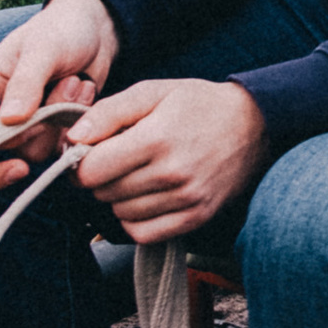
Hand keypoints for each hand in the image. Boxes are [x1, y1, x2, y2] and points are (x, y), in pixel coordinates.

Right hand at [0, 0, 120, 190]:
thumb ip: (26, 82)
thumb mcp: (42, 48)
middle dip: (39, 130)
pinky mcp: (52, 129)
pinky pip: (62, 145)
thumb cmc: (60, 30)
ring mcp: (25, 124)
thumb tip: (9, 120)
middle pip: (4, 154)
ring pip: (37, 151)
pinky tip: (83, 88)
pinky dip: (78, 121)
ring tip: (73, 80)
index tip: (19, 167)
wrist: (95, 29)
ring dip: (62, 118)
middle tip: (64, 86)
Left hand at [66, 78, 270, 243]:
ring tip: (137, 174)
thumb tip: (72, 136)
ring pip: (120, 214)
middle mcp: (172, 173)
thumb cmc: (199, 104)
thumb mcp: (153, 92)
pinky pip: (143, 234)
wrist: (255, 123)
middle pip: (104, 193)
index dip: (81, 162)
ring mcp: (186, 199)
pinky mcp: (197, 216)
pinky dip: (135, 220)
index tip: (90, 152)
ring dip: (119, 197)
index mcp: (156, 138)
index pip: (91, 171)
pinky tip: (145, 198)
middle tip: (117, 159)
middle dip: (101, 177)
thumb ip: (108, 112)